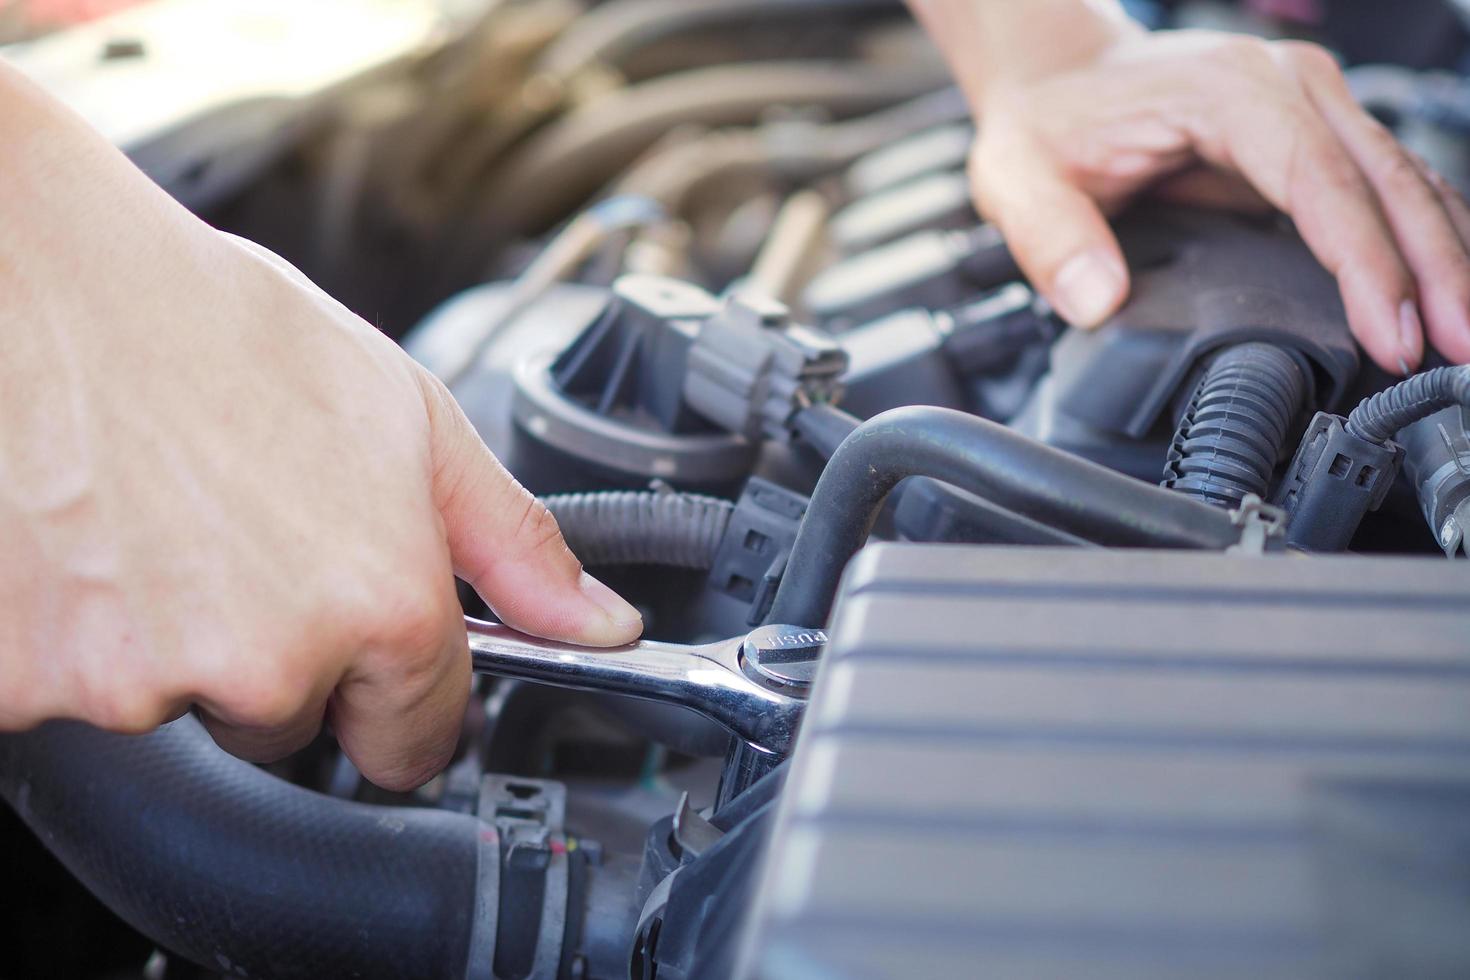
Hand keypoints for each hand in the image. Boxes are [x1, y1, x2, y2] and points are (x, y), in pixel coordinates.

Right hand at [0, 64, 641, 789]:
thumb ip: (516, 545)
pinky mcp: (28, 681)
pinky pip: (73, 696)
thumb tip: (600, 627)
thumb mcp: (409, 419)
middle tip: (242, 537)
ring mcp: (139, 681)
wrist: (39, 280)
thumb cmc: (216, 328)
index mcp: (380, 605)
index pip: (417, 740)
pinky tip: (90, 542)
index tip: (371, 659)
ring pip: (184, 707)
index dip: (399, 699)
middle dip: (280, 658)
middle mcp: (268, 661)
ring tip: (159, 520)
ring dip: (178, 642)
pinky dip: (77, 638)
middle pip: (292, 727)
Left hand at [910, 1, 1469, 372]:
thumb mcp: (1020, 181)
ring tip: (1462, 338)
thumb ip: (1053, 241)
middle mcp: (1288, 85)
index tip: (1390, 333)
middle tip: (1457, 351)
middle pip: (1391, 180)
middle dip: (1433, 272)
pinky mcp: (1315, 132)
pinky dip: (1420, 239)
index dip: (1365, 264)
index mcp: (1230, 92)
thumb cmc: (1048, 123)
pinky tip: (1438, 292)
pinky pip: (1386, 185)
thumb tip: (1098, 299)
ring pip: (1407, 180)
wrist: (1057, 79)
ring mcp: (1312, 103)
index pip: (1323, 182)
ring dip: (1443, 259)